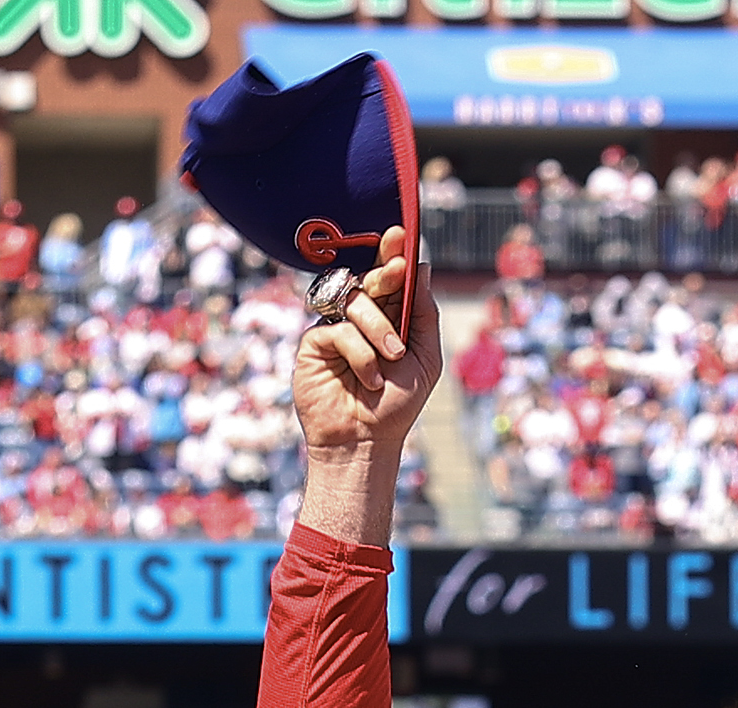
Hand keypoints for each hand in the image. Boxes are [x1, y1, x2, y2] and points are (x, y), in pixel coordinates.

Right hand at [289, 228, 439, 529]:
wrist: (366, 442)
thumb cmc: (396, 405)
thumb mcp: (424, 358)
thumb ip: (423, 314)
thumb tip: (422, 267)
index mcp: (387, 317)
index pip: (388, 278)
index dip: (392, 254)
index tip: (401, 234)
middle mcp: (359, 318)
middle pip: (368, 278)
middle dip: (384, 273)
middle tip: (396, 271)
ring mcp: (334, 328)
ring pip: (353, 300)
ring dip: (378, 327)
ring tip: (392, 358)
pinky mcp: (313, 344)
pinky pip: (337, 330)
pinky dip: (360, 352)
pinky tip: (368, 378)